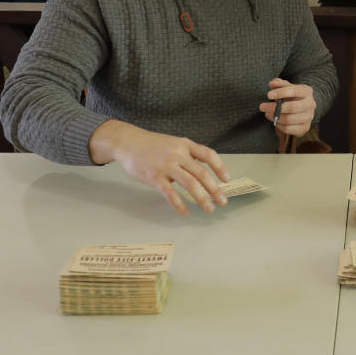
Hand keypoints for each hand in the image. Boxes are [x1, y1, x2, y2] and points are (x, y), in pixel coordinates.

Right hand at [88, 119, 230, 215]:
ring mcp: (166, 166)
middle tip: (223, 201)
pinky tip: (185, 212)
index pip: (208, 155)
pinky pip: (170, 193)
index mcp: (185, 145)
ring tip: (209, 208)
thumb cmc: (152, 145)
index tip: (227, 180)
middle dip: (215, 189)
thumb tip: (203, 171)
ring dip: (202, 198)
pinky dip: (179, 204)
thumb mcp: (173, 143)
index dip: (220, 167)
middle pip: (202, 173)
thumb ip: (187, 154)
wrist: (128, 142)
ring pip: (190, 183)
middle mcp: (178, 154)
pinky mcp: (154, 177)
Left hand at [258, 78, 315, 136]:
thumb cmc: (293, 97)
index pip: (294, 91)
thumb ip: (279, 84)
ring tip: (267, 113)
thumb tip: (273, 84)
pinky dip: (279, 125)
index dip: (281, 93)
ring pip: (289, 120)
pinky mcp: (305, 128)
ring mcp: (309, 117)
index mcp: (306, 91)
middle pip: (292, 107)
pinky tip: (275, 120)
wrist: (303, 109)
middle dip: (274, 107)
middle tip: (262, 106)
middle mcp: (310, 104)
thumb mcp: (287, 88)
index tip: (269, 95)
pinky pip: (289, 129)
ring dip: (274, 117)